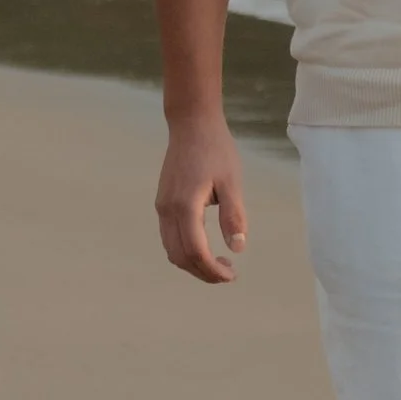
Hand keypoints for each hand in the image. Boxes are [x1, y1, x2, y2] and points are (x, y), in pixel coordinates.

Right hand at [156, 117, 246, 282]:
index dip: (212, 270)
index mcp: (185, 206)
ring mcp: (162, 207)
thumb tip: (238, 248)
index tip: (232, 275)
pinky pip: (169, 237)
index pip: (196, 251)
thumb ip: (234, 215)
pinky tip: (206, 247)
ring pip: (171, 250)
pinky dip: (185, 250)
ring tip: (219, 263)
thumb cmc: (216, 150)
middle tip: (229, 273)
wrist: (191, 124)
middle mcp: (168, 210)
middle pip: (180, 257)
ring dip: (193, 263)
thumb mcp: (232, 181)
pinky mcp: (162, 203)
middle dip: (203, 272)